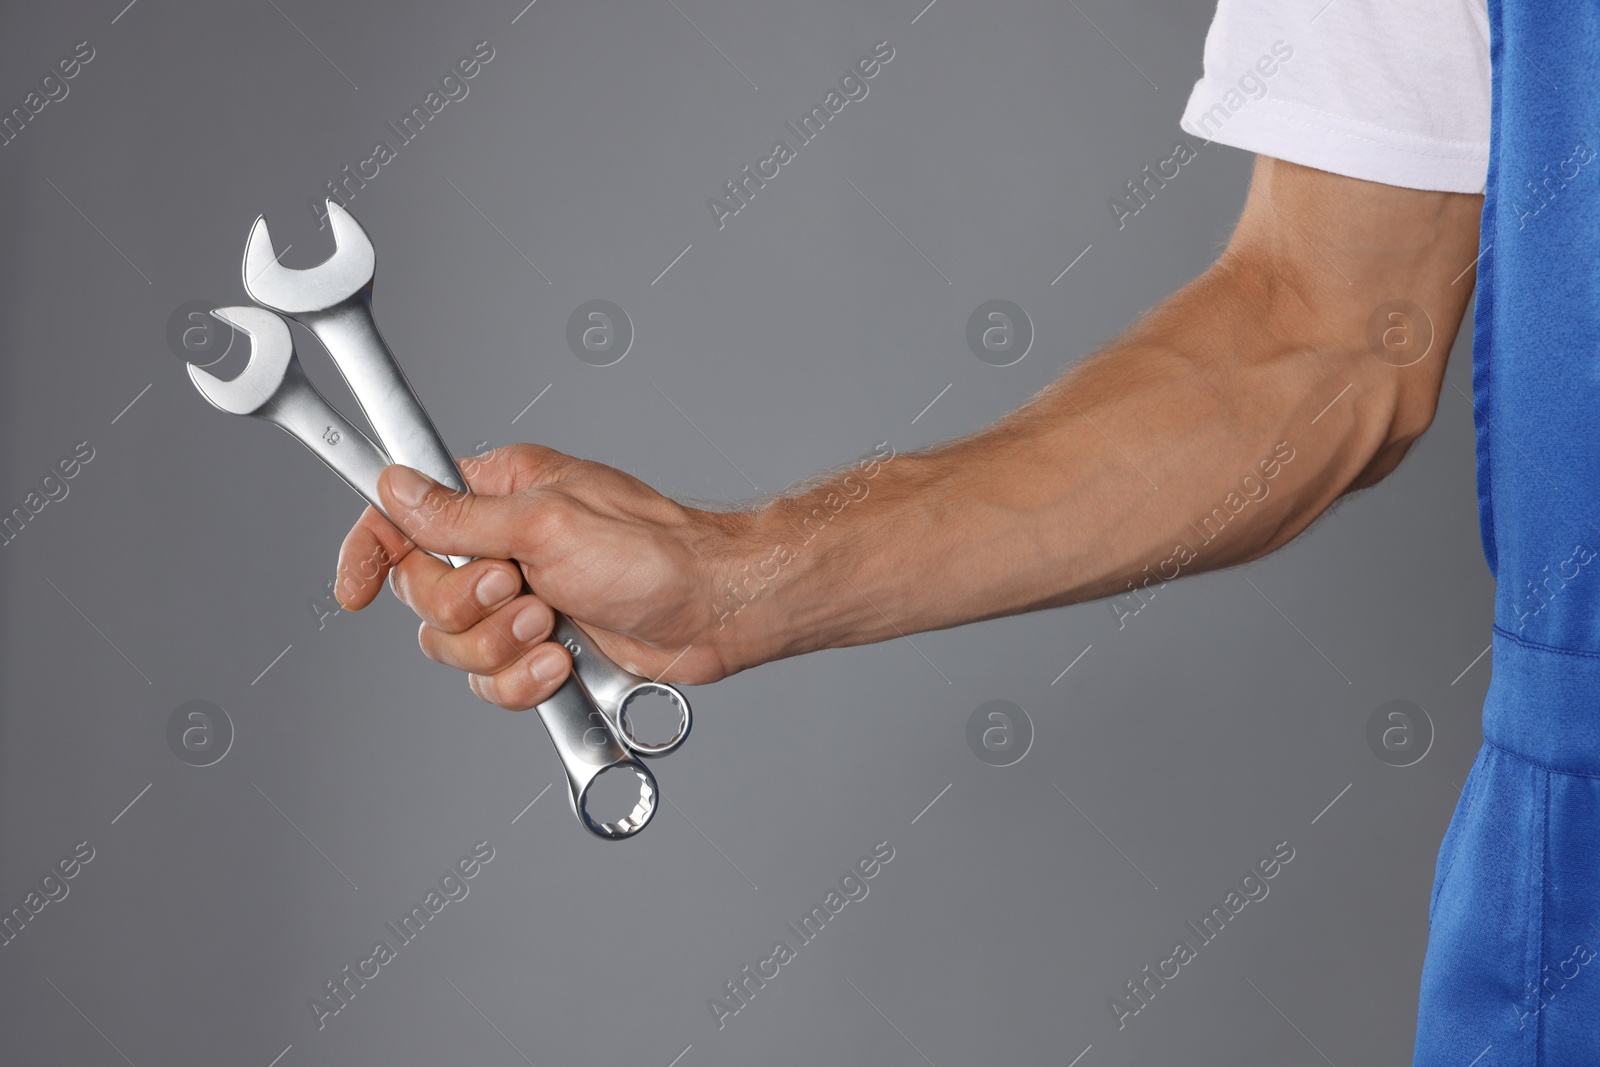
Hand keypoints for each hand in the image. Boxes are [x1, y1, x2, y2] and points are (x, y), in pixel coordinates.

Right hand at [333, 443, 746, 710]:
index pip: (404, 516)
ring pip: (452, 646)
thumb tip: (396, 489)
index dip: (369, 552)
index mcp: (497, 493)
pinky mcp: (538, 647)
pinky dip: (522, 680)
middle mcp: (501, 546)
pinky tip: (560, 662)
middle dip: (467, 607)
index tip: (352, 590)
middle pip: (421, 594)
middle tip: (521, 590)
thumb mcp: (546, 523)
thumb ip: (461, 518)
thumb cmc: (653, 551)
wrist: (712, 611)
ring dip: (500, 645)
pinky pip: (491, 682)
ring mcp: (519, 600)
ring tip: (552, 625)